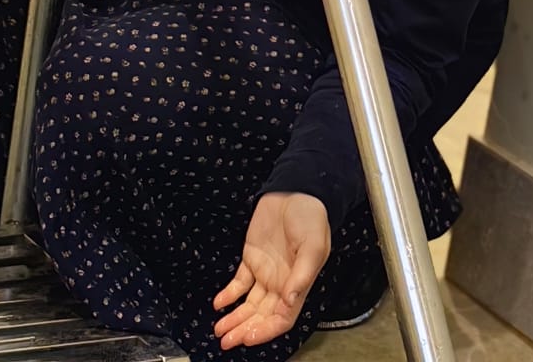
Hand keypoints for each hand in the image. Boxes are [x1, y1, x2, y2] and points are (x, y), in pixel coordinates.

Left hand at [212, 192, 330, 348]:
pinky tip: (219, 303)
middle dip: (245, 330)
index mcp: (297, 285)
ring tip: (220, 330)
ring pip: (248, 304)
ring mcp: (265, 272)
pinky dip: (228, 294)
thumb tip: (290, 299)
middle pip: (261, 316)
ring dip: (235, 318)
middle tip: (227, 340)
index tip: (249, 337)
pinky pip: (239, 282)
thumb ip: (301, 274)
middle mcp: (280, 283)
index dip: (266, 331)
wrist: (295, 191)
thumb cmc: (311, 218)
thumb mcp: (313, 246)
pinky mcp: (252, 257)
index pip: (282, 318)